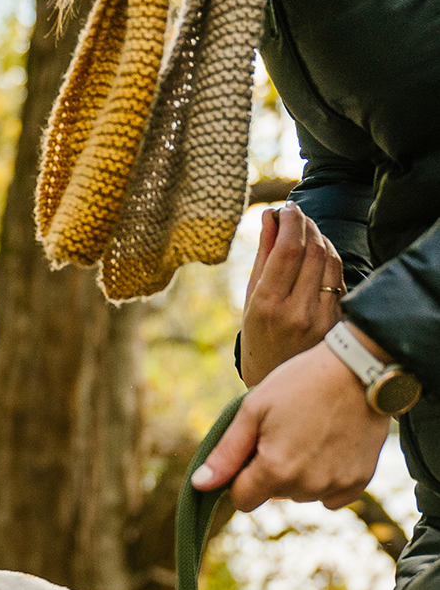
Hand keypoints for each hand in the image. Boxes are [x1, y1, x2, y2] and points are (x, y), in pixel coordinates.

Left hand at [193, 341, 388, 511]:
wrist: (361, 366)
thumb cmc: (301, 382)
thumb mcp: (254, 410)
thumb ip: (226, 453)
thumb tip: (200, 485)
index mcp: (275, 470)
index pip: (242, 499)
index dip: (241, 478)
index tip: (253, 451)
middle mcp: (306, 486)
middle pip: (273, 496)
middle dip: (271, 472)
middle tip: (286, 433)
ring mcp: (335, 485)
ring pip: (301, 495)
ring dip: (300, 476)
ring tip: (311, 436)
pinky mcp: (359, 481)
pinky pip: (331, 497)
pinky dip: (327, 479)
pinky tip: (330, 449)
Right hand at [239, 203, 345, 386]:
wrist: (277, 381)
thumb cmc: (258, 339)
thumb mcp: (250, 301)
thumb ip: (262, 258)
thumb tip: (270, 217)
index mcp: (267, 306)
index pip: (288, 250)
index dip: (292, 221)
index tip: (288, 207)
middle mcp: (296, 311)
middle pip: (312, 250)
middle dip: (306, 225)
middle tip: (297, 214)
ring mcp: (321, 316)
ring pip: (329, 259)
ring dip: (320, 237)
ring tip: (307, 231)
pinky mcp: (337, 319)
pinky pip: (338, 276)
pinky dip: (329, 257)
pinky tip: (319, 253)